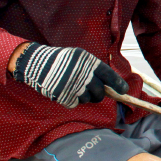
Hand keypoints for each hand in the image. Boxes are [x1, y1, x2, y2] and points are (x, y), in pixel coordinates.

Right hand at [12, 43, 128, 107]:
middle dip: (98, 95)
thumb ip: (93, 69)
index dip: (118, 84)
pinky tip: (66, 92)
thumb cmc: (61, 60)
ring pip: (87, 99)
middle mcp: (83, 74)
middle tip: (93, 92)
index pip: (108, 75)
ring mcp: (73, 86)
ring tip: (74, 87)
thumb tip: (109, 84)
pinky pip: (75, 104)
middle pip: (99, 93)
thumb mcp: (79, 57)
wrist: (36, 63)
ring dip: (84, 97)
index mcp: (88, 62)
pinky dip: (72, 100)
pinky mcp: (63, 96)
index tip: (124, 91)